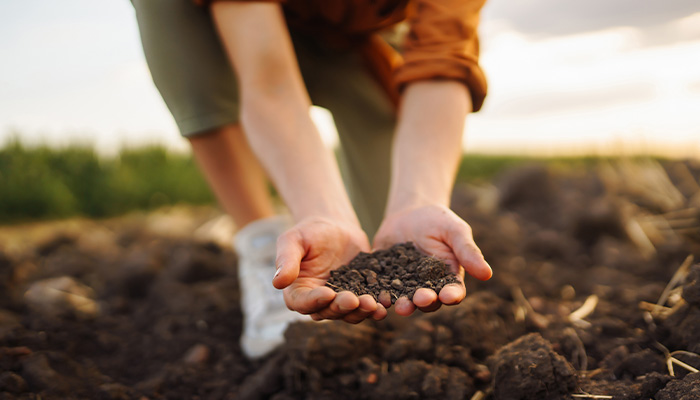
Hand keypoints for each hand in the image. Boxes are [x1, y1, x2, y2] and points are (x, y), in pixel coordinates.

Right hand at [272, 217, 387, 322]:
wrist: (335, 226)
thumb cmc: (309, 231)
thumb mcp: (293, 241)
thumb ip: (286, 261)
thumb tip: (277, 283)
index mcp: (298, 291)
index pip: (302, 303)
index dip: (314, 301)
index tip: (327, 293)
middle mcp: (318, 301)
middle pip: (328, 312)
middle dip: (342, 307)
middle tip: (355, 299)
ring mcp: (339, 300)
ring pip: (349, 314)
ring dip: (361, 312)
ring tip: (373, 305)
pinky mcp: (359, 295)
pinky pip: (366, 306)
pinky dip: (375, 309)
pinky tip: (384, 306)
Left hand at [373, 204, 491, 315]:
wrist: (409, 212)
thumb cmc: (439, 221)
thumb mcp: (455, 231)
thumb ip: (468, 251)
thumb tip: (487, 274)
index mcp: (448, 279)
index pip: (453, 291)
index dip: (451, 295)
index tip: (449, 296)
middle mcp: (427, 287)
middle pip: (428, 301)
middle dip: (424, 301)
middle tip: (420, 299)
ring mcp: (405, 285)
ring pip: (404, 299)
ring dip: (403, 304)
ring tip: (399, 305)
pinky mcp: (385, 279)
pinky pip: (382, 290)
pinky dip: (380, 295)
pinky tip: (376, 296)